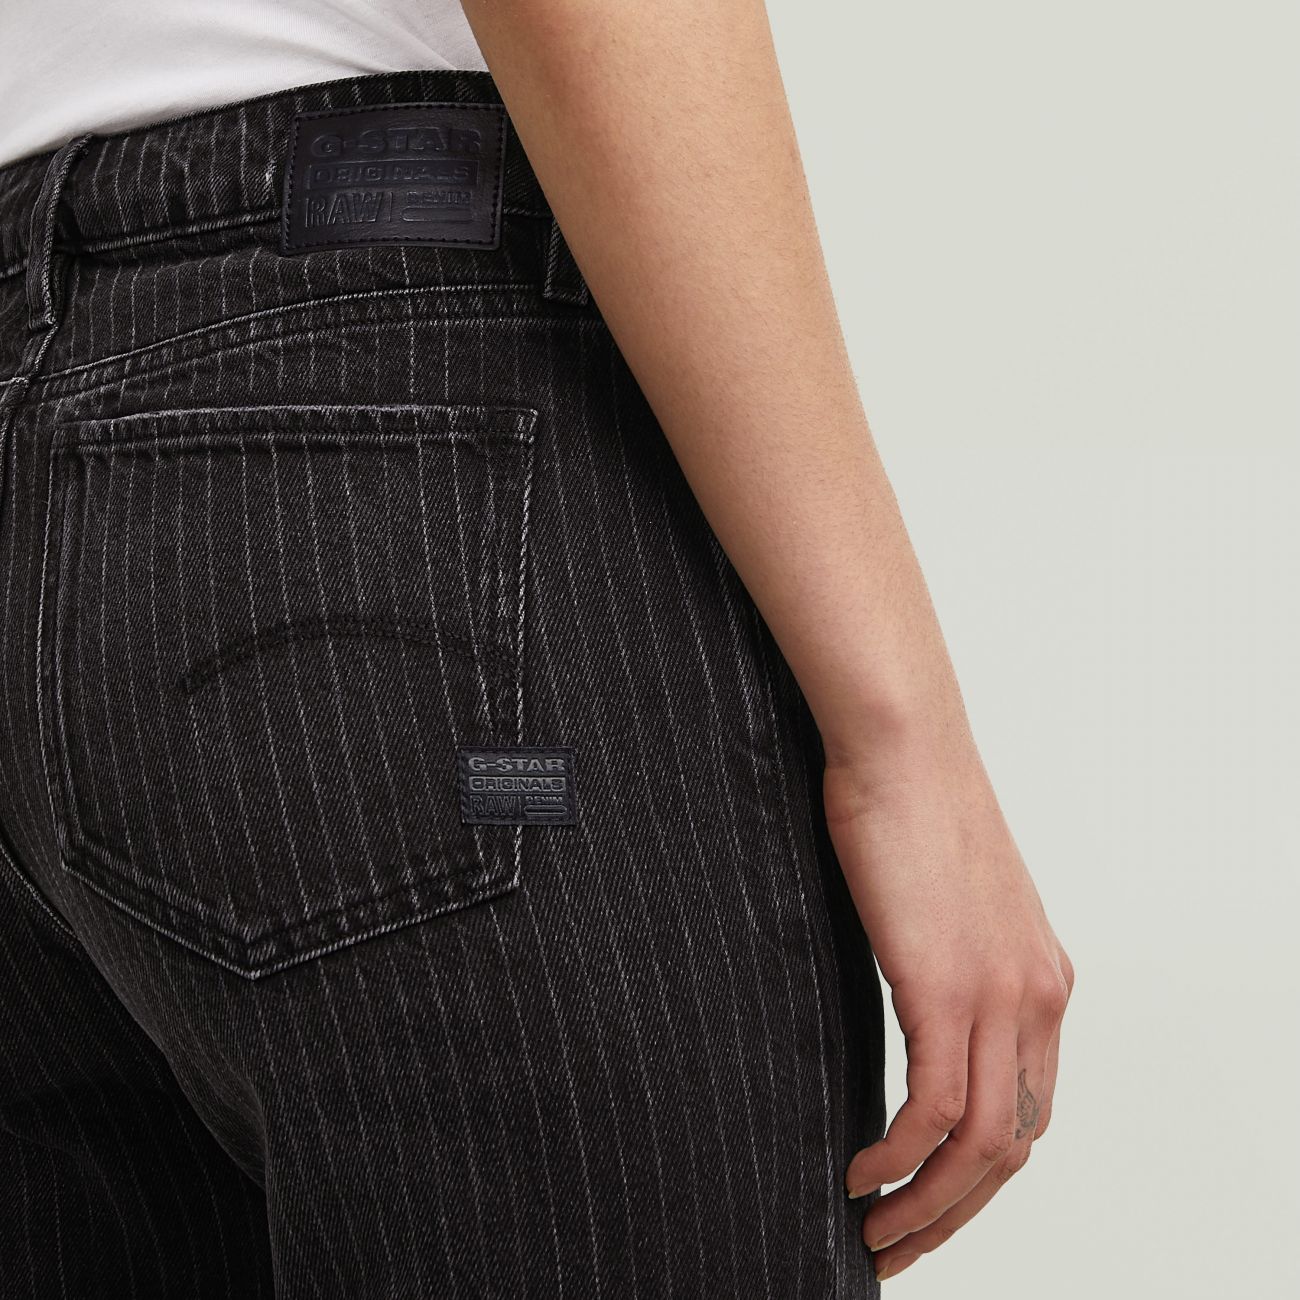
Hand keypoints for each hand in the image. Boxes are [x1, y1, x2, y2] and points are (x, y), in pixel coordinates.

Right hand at [826, 741, 1072, 1281]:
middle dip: (956, 1213)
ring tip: (872, 1229)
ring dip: (925, 1205)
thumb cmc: (909, 806)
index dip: (979, 1175)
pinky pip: (933, 1110)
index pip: (1028, 1110)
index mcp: (1042, 980)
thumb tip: (908, 1001)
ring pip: (980, 1147)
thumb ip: (945, 960)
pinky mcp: (947, 987)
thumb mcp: (946, 899)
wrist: (904, 744)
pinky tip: (858, 1170)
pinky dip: (897, 1156)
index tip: (929, 1203)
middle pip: (1013, 1147)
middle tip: (898, 1245)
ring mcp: (1000, 995)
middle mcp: (1037, 998)